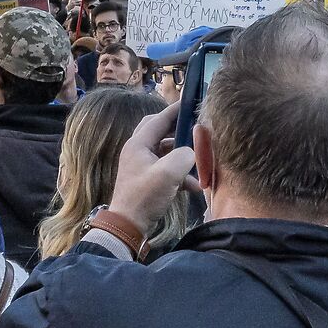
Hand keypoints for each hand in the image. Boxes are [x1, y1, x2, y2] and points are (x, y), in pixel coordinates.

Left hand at [109, 101, 195, 235]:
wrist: (128, 225)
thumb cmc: (145, 196)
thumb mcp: (169, 174)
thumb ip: (185, 156)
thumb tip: (192, 152)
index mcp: (138, 144)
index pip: (159, 119)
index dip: (175, 110)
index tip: (191, 102)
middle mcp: (138, 151)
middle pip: (159, 131)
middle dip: (178, 128)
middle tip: (194, 126)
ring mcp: (141, 165)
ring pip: (165, 151)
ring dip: (182, 154)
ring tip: (199, 158)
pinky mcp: (147, 180)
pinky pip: (166, 169)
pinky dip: (180, 174)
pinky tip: (195, 185)